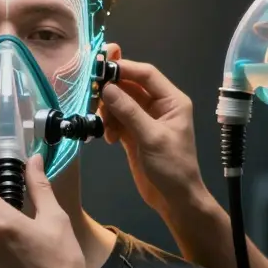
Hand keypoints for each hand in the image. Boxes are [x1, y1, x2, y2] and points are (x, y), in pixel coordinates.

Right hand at [98, 60, 204, 216]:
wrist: (175, 199)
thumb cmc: (172, 166)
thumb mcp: (151, 137)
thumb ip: (128, 111)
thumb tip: (106, 88)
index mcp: (171, 101)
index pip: (146, 74)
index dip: (124, 68)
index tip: (101, 68)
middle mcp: (158, 106)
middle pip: (130, 87)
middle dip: (112, 91)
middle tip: (92, 96)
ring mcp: (145, 120)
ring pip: (120, 103)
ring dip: (108, 111)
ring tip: (103, 125)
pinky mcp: (133, 134)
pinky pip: (116, 119)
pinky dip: (109, 125)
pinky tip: (108, 138)